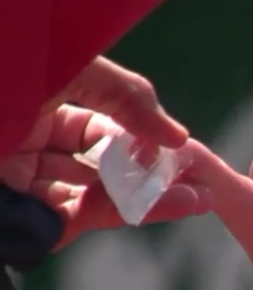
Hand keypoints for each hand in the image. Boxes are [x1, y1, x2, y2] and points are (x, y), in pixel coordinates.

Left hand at [0, 57, 212, 248]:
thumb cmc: (8, 83)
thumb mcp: (69, 69)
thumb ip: (126, 97)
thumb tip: (178, 135)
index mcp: (32, 104)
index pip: (99, 123)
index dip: (140, 133)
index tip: (176, 146)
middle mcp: (26, 145)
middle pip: (101, 163)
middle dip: (150, 172)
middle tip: (195, 181)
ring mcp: (23, 185)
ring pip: (97, 194)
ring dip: (149, 197)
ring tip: (196, 198)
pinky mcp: (24, 220)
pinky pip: (83, 217)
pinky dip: (126, 213)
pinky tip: (168, 206)